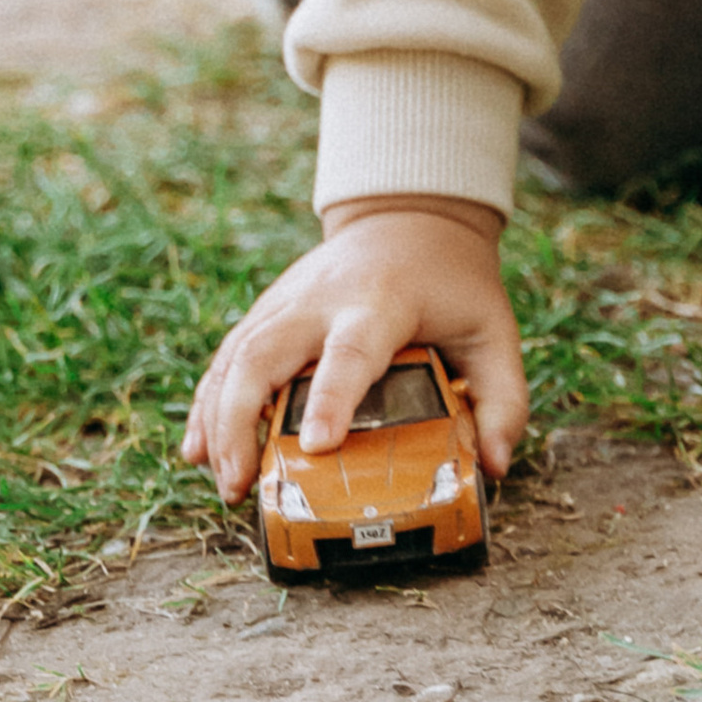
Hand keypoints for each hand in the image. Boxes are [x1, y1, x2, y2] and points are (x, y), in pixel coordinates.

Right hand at [181, 197, 523, 501]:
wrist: (410, 217)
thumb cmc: (454, 284)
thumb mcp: (495, 332)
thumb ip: (504, 399)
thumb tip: (494, 467)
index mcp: (381, 303)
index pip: (351, 353)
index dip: (333, 399)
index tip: (316, 446)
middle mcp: (321, 300)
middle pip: (264, 355)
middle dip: (242, 421)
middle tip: (239, 485)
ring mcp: (286, 302)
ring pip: (235, 357)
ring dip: (218, 420)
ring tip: (221, 480)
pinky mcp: (268, 310)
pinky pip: (228, 357)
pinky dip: (208, 402)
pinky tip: (198, 448)